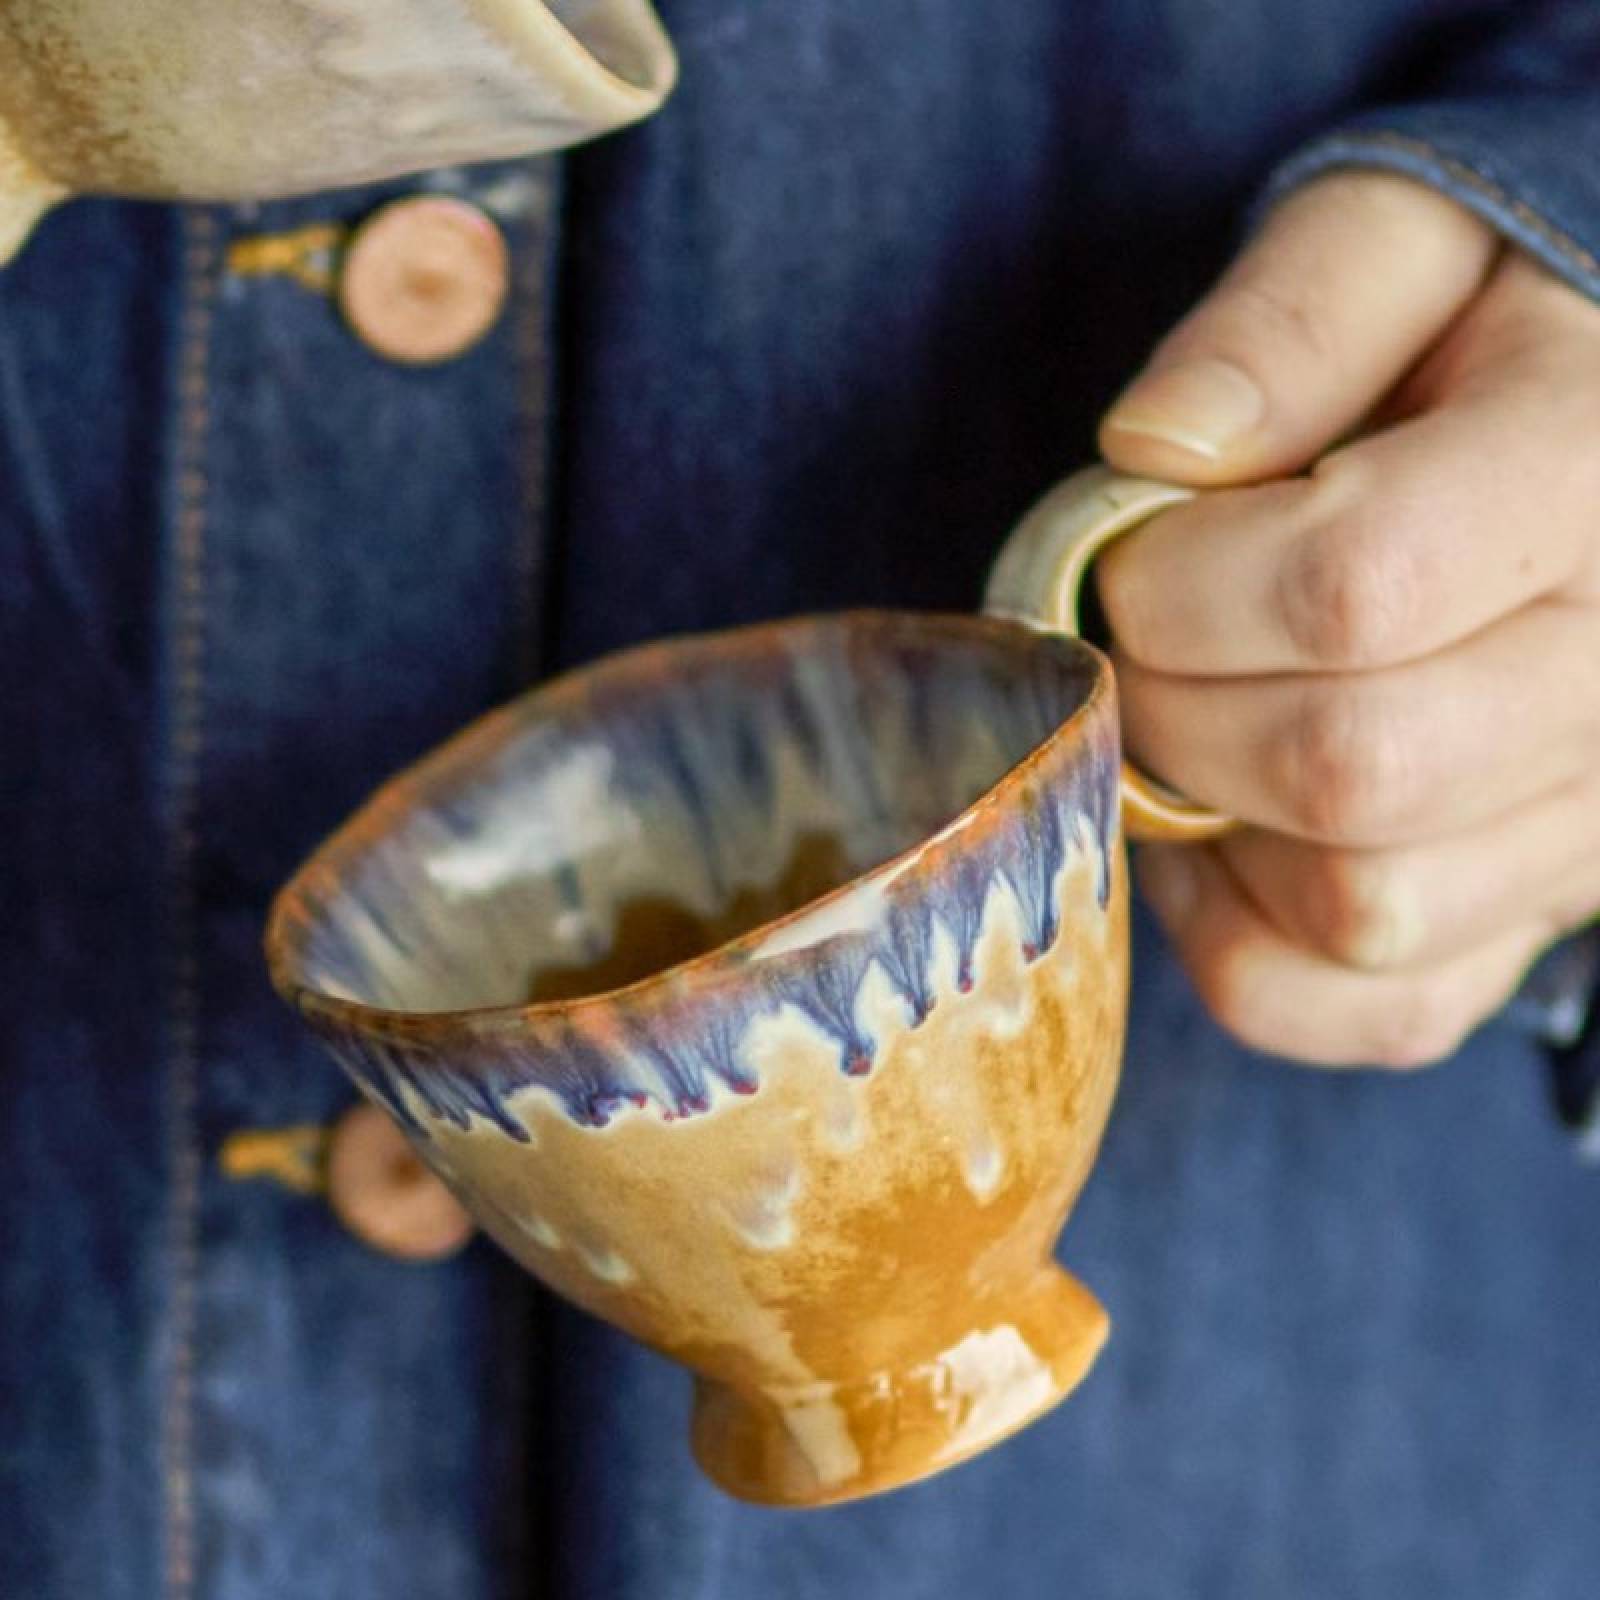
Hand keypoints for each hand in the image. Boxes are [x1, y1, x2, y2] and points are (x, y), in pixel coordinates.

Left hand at [1095, 171, 1599, 1067]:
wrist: (1584, 441)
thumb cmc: (1480, 327)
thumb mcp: (1399, 240)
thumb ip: (1287, 322)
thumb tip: (1154, 451)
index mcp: (1594, 473)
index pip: (1360, 584)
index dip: (1182, 590)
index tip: (1129, 558)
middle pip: (1351, 767)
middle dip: (1175, 710)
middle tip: (1140, 645)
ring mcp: (1596, 820)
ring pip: (1365, 909)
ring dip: (1216, 829)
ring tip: (1197, 725)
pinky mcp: (1537, 915)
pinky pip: (1375, 1010)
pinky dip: (1255, 953)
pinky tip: (1229, 842)